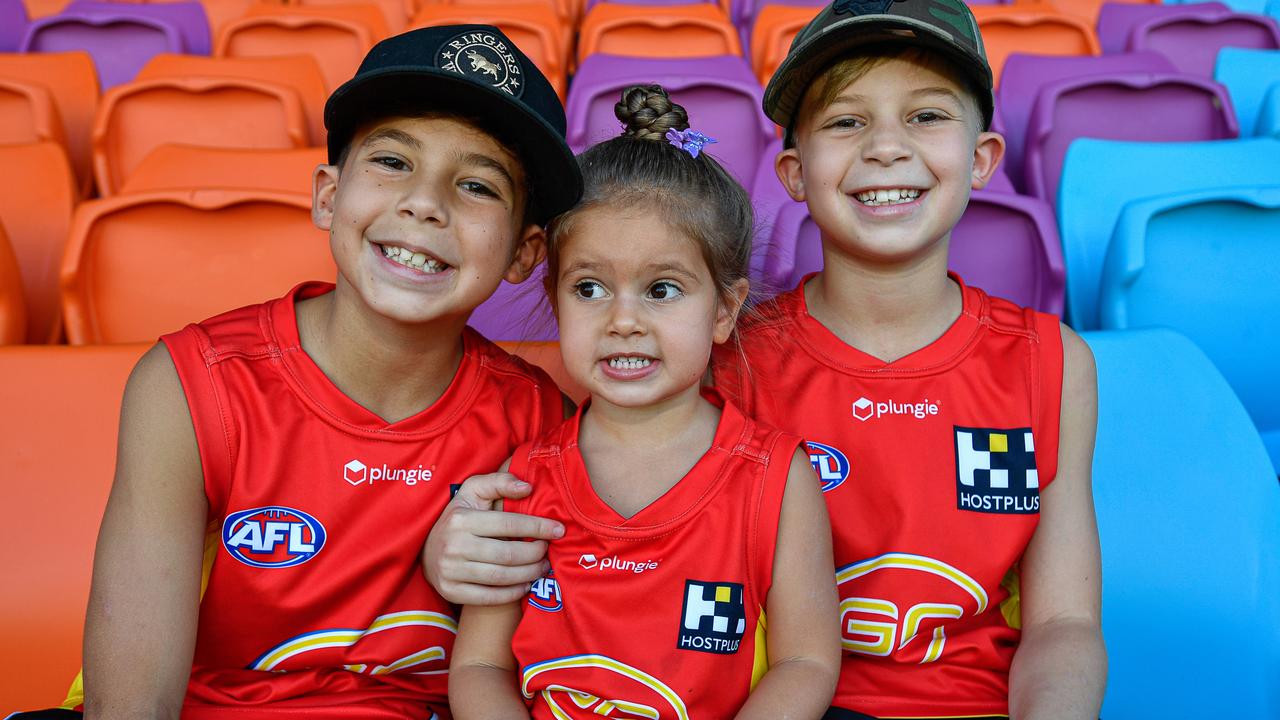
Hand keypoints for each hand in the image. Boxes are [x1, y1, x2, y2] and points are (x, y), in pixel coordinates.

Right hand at [423, 472, 562, 604]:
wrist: (426, 549)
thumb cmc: (459, 516)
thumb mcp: (473, 491)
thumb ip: (499, 482)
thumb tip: (527, 488)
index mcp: (462, 519)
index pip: (508, 524)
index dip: (538, 527)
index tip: (558, 529)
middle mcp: (454, 545)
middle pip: (508, 555)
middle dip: (536, 554)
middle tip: (548, 551)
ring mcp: (450, 571)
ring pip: (501, 577)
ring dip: (529, 574)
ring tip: (542, 567)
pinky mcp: (451, 592)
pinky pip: (489, 597)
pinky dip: (513, 593)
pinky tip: (526, 584)